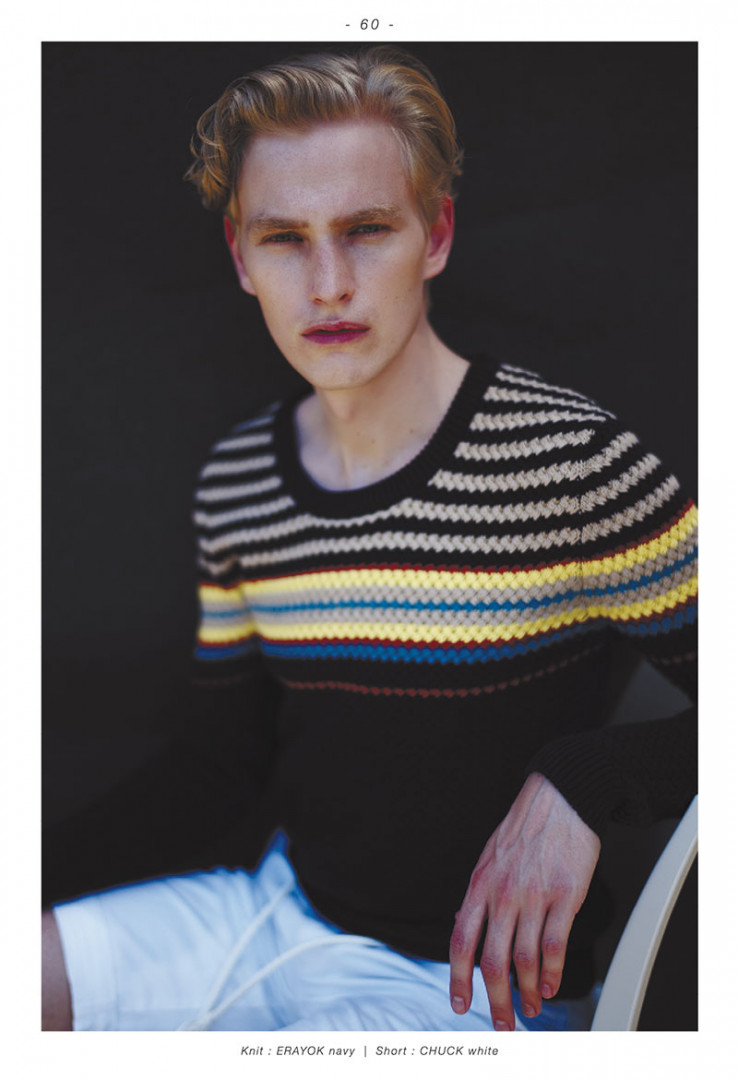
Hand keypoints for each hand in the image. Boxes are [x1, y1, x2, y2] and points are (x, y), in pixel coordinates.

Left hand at [449, 772, 600, 1030]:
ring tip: (530, 1010)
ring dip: (526, 993)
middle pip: (493, 960)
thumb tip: (463, 926)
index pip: (462, 939)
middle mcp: (503, 893)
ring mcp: (534, 895)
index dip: (458, 977)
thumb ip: (478, 895)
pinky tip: (550, 985)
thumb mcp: (488, 858)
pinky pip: (555, 944)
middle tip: (502, 1024)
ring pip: (524, 959)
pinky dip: (552, 972)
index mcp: (480, 884)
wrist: (560, 799)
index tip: (461, 1005)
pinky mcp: (565, 895)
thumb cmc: (525, 829)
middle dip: (496, 1001)